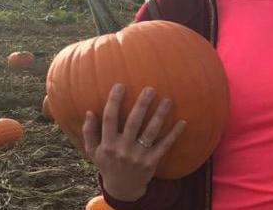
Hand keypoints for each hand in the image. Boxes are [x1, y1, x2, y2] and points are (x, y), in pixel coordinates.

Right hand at [82, 83, 186, 200]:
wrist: (123, 187)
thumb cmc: (108, 163)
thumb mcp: (93, 151)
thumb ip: (89, 131)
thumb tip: (89, 111)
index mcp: (108, 144)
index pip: (109, 119)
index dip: (114, 102)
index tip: (120, 85)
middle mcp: (123, 149)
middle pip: (133, 123)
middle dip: (142, 105)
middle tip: (150, 88)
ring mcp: (138, 156)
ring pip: (150, 132)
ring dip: (160, 115)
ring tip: (167, 100)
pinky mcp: (152, 161)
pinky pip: (164, 145)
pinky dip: (174, 134)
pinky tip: (183, 122)